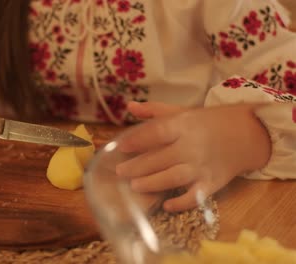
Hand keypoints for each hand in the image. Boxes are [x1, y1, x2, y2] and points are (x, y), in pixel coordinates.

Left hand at [116, 102, 270, 211]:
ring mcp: (202, 166)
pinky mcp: (212, 183)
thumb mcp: (182, 111)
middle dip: (138, 166)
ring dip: (153, 183)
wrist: (247, 133)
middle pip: (160, 158)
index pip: (157, 132)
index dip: (139, 140)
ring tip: (134, 186)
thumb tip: (129, 106)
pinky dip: (181, 202)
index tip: (121, 146)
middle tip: (119, 172)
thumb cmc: (206, 122)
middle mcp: (191, 146)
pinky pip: (195, 196)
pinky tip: (166, 205)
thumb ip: (155, 111)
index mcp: (183, 126)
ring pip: (174, 177)